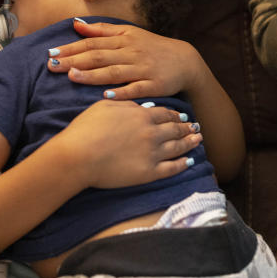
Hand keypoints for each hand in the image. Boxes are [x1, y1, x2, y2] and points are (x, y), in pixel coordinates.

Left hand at [46, 20, 202, 98]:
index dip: (71, 48)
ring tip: (73, 76)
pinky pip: (136, 89)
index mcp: (123, 40)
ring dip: (92, 75)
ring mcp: (142, 69)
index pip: (93, 42)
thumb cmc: (152, 47)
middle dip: (74, 60)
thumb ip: (102, 30)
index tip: (50, 54)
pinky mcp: (153, 85)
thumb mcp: (129, 33)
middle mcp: (131, 52)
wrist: (185, 61)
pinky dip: (121, 92)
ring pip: (114, 71)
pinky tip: (106, 96)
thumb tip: (75, 25)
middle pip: (99, 56)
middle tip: (53, 66)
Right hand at [58, 99, 202, 188]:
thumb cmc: (86, 129)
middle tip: (196, 128)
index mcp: (142, 115)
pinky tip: (189, 162)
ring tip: (198, 140)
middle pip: (175, 129)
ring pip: (177, 147)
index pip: (165, 114)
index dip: (175, 115)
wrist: (78, 155)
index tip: (182, 117)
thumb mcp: (106, 106)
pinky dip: (182, 164)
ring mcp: (152, 153)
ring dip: (189, 143)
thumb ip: (127, 104)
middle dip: (187, 128)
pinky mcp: (148, 173)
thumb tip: (141, 106)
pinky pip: (171, 168)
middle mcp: (152, 133)